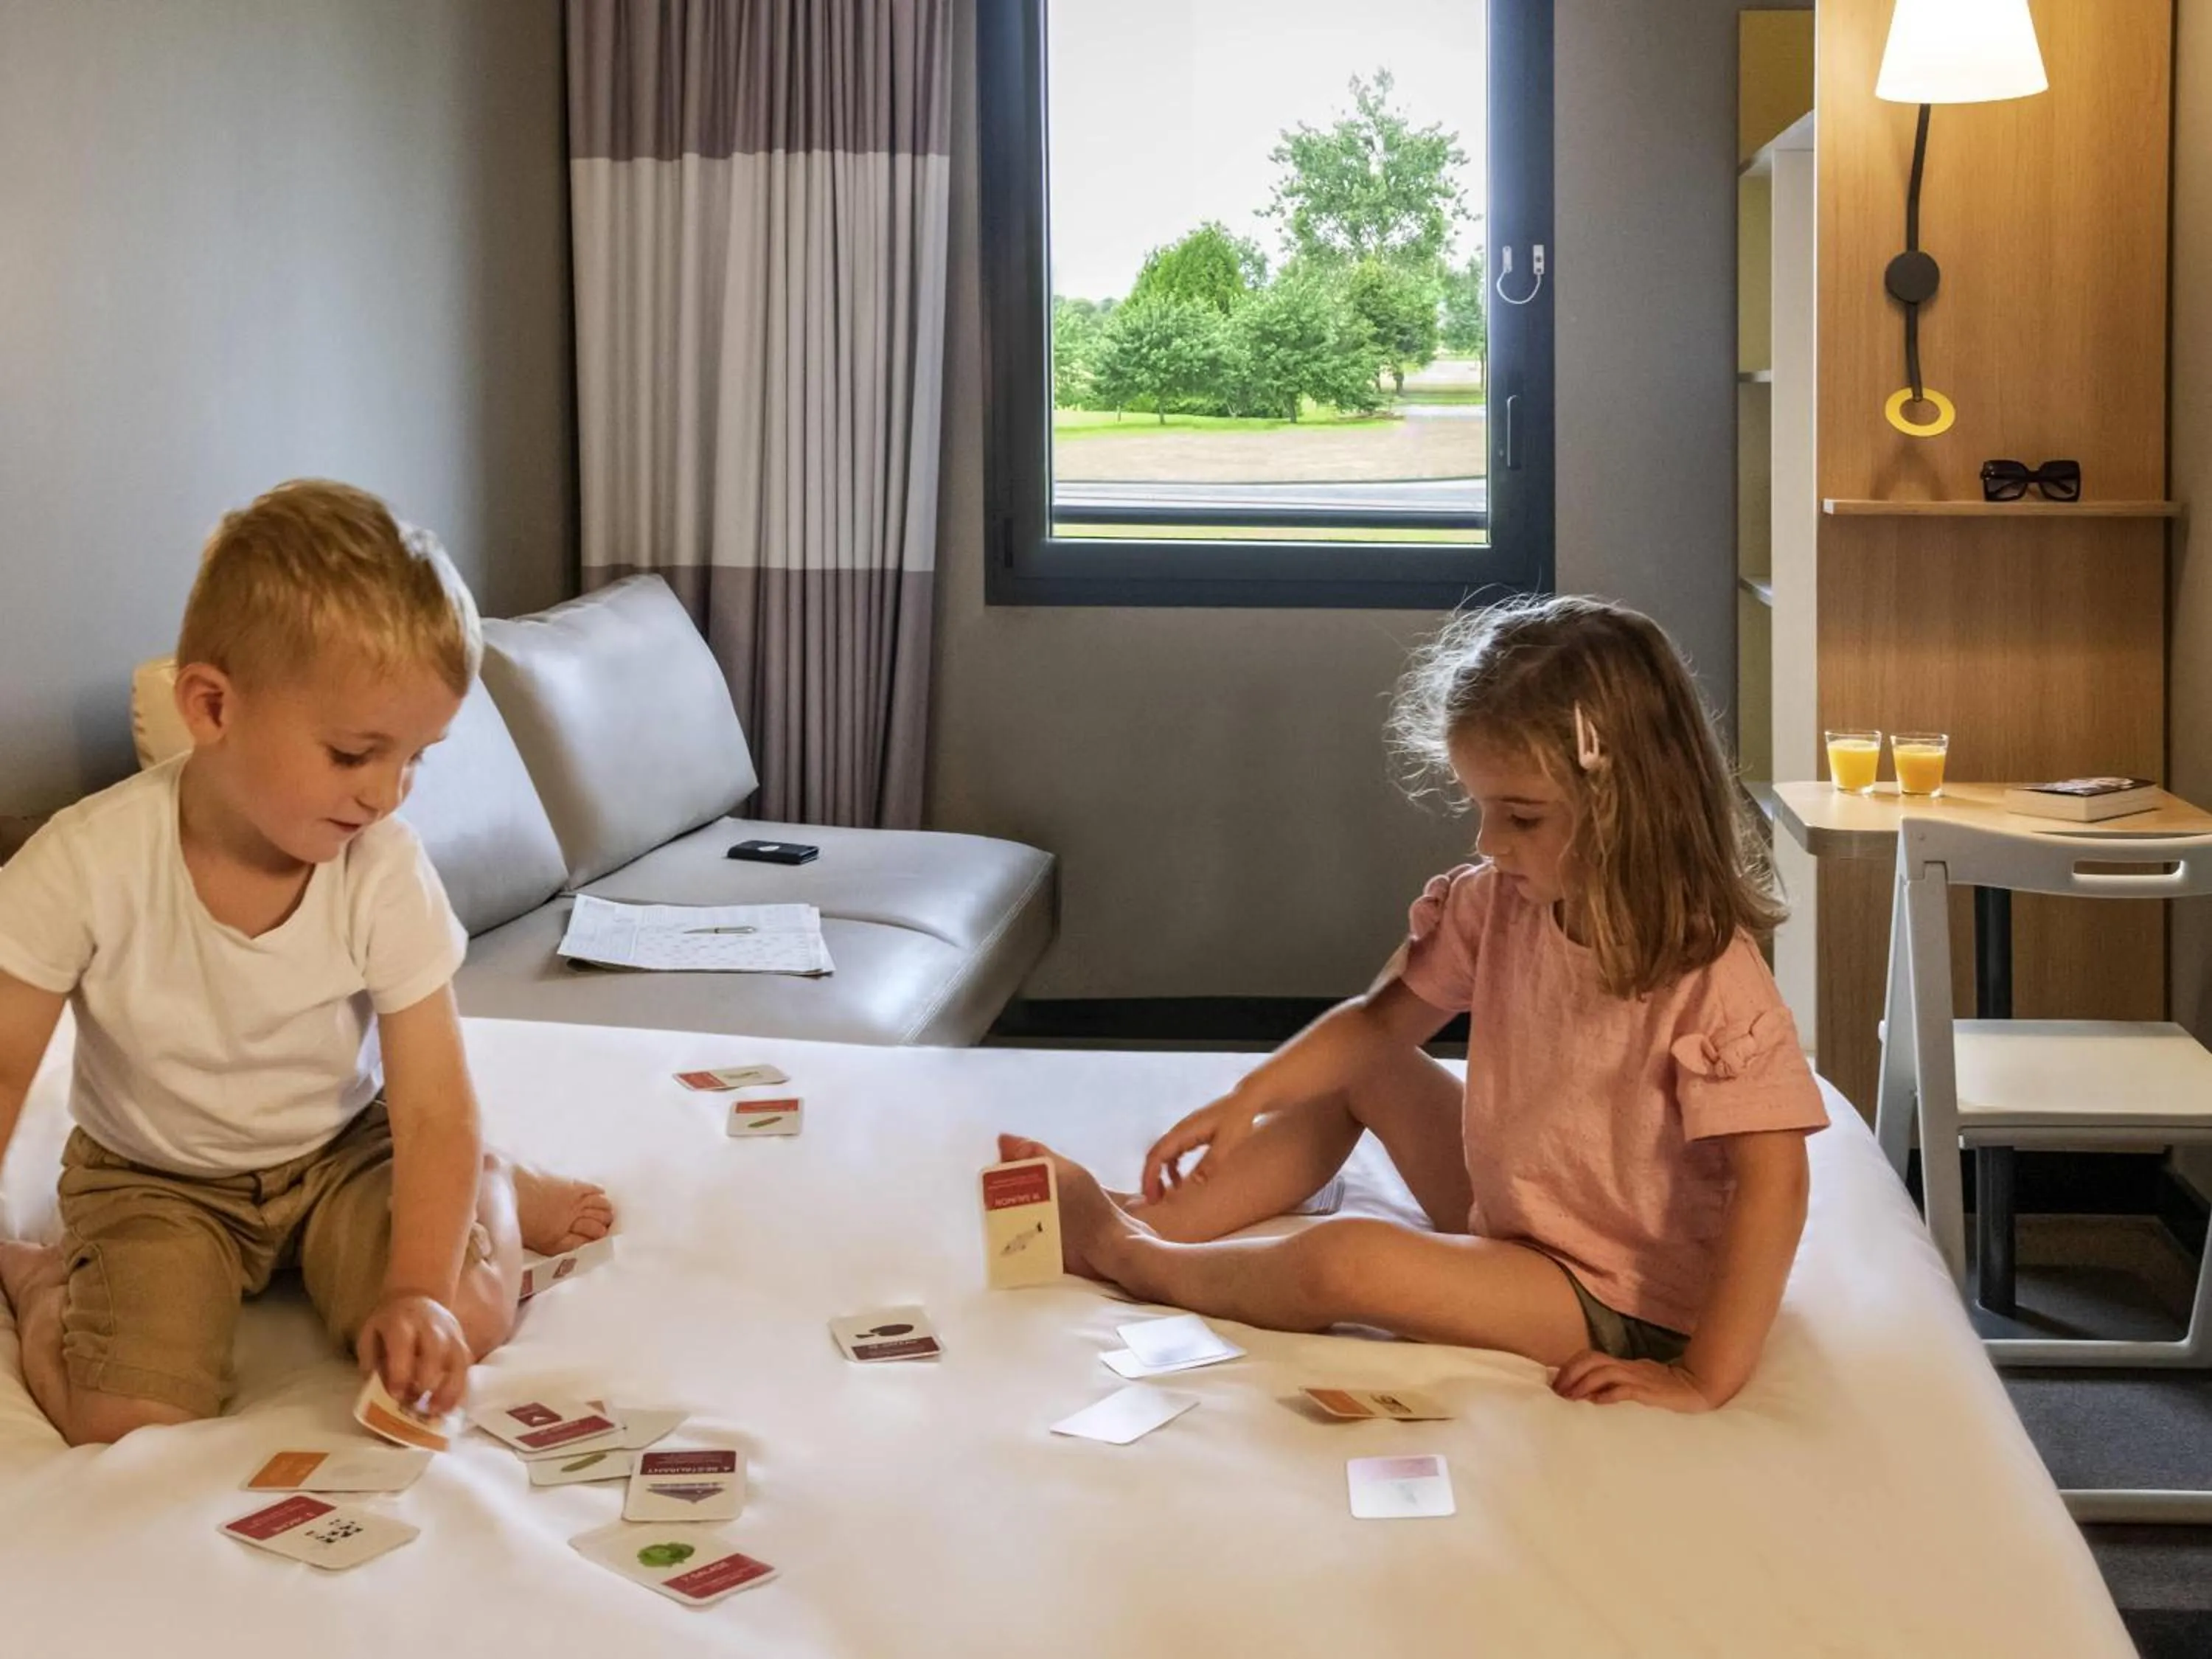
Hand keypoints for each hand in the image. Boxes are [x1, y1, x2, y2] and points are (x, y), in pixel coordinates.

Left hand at [356, 1290, 471, 1416]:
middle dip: (425, 1381)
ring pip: (457, 1360)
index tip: (396, 1396)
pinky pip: (466, 1366)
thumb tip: (375, 1387)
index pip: (404, 1345)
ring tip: (435, 1411)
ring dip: (448, 1389)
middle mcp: (430, 1325)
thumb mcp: (370, 1333)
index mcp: (402, 1322)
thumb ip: (370, 1359)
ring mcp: (451, 1332)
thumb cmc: (389, 1322)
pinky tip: (449, 1406)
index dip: (401, 1373)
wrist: (417, 1297)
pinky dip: (459, 1388)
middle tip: (414, 1405)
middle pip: (435, 1351)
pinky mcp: (462, 1341)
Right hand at [1139, 1092, 1263, 1201]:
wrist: (1246, 1101)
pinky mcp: (1191, 1136)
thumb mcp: (1228, 1141)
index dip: (1150, 1175)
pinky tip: (1179, 1183)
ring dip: (1159, 1175)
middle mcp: (1179, 1132)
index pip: (1157, 1155)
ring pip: (1163, 1156)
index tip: (1149, 1195)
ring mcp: (1184, 1133)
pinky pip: (1174, 1155)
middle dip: (1150, 1178)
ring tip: (1162, 1196)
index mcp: (1183, 1132)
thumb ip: (1212, 1160)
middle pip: (1155, 1156)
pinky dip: (1172, 1170)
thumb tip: (1196, 1182)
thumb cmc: (1238, 1119)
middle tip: (1152, 1201)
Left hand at [1550, 1352, 1716, 1412]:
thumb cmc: (1666, 1388)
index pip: (1589, 1358)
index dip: (1569, 1369)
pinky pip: (1623, 1390)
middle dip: (1569, 1374)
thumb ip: (1617, 1384)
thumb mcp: (1638, 1381)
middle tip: (1557, 1394)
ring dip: (1582, 1385)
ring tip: (1570, 1401)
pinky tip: (1594, 1406)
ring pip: (1602, 1372)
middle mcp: (1627, 1368)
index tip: (1556, 1386)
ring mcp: (1637, 1379)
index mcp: (1623, 1365)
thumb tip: (1591, 1395)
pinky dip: (1605, 1397)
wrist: (1698, 1387)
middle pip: (1590, 1360)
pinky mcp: (1648, 1393)